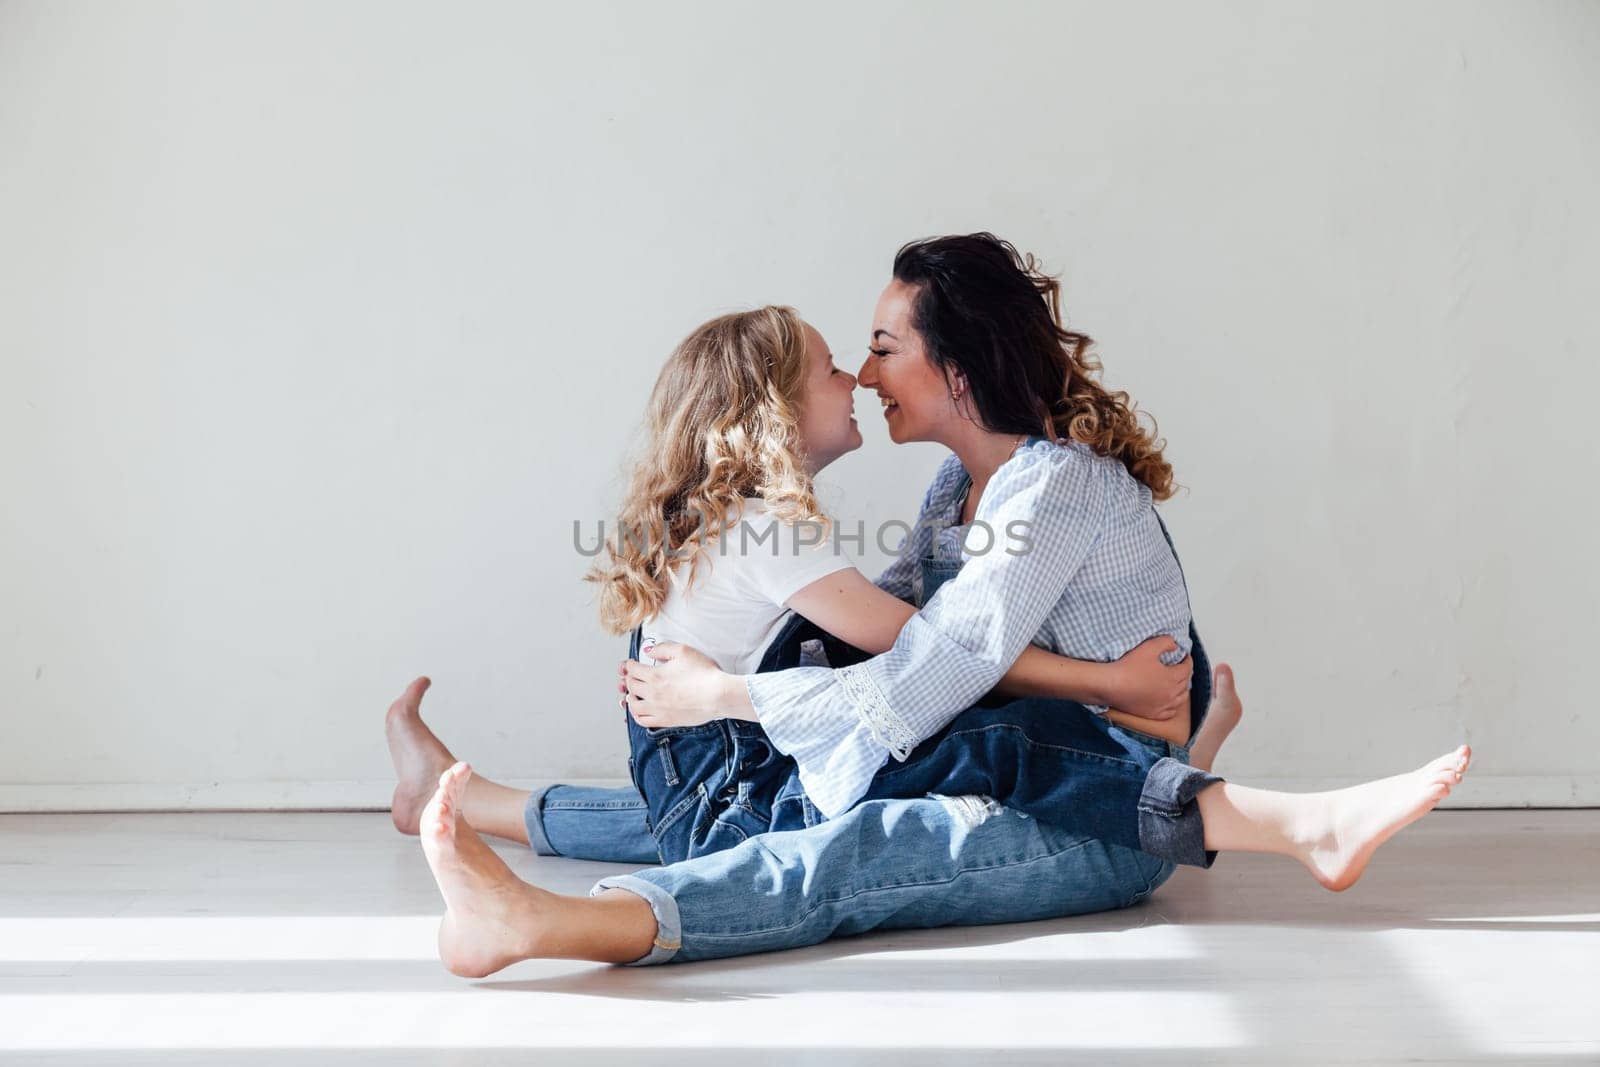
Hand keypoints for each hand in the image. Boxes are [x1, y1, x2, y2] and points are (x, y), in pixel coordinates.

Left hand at [620, 641, 741, 727]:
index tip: (631, 664)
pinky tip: (640, 710)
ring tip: (632, 694)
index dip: (629, 664)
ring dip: (630, 698)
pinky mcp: (666, 720)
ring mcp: (658, 709)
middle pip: (631, 686)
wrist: (718, 695)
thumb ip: (662, 649)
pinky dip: (637, 715)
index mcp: (655, 676)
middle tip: (632, 676)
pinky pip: (643, 721)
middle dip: (629, 679)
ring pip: (633, 706)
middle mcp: (652, 694)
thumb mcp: (683, 651)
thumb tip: (648, 651)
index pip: (632, 670)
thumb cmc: (705, 674)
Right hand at [1102, 636, 1190, 720]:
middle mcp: (1171, 694)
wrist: (1111, 685)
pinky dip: (1173, 706)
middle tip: (1180, 667)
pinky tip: (1170, 702)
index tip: (1184, 656)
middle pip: (1185, 683)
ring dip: (1182, 690)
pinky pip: (1170, 712)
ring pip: (1181, 699)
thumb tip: (1175, 645)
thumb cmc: (1128, 667)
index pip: (1187, 668)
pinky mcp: (1153, 714)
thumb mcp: (1149, 647)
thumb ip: (1166, 642)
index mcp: (1173, 677)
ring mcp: (1163, 706)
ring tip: (1178, 684)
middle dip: (1185, 673)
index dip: (1187, 660)